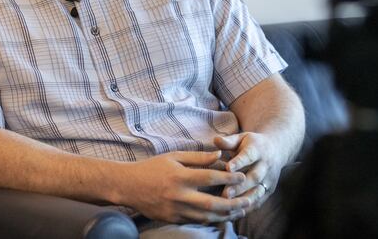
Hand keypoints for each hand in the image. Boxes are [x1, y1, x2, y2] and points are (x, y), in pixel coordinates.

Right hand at [118, 150, 253, 223]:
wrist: (128, 186)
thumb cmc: (152, 167)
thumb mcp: (174, 156)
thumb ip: (198, 157)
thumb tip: (220, 155)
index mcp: (179, 176)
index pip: (209, 178)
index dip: (228, 178)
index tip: (243, 176)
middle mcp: (178, 195)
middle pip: (212, 203)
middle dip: (233, 203)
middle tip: (248, 199)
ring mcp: (175, 210)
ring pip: (206, 216)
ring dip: (227, 215)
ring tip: (242, 210)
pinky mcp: (172, 219)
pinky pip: (197, 222)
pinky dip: (212, 220)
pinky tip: (224, 216)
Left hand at [214, 132, 283, 210]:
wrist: (276, 149)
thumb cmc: (251, 143)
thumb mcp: (241, 138)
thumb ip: (229, 141)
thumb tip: (216, 140)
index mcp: (258, 149)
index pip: (249, 156)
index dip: (239, 162)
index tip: (228, 168)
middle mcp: (266, 165)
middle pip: (254, 177)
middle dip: (240, 186)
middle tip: (225, 193)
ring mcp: (269, 179)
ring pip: (258, 191)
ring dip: (244, 199)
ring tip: (228, 205)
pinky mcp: (269, 190)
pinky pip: (259, 201)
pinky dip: (248, 207)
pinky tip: (235, 212)